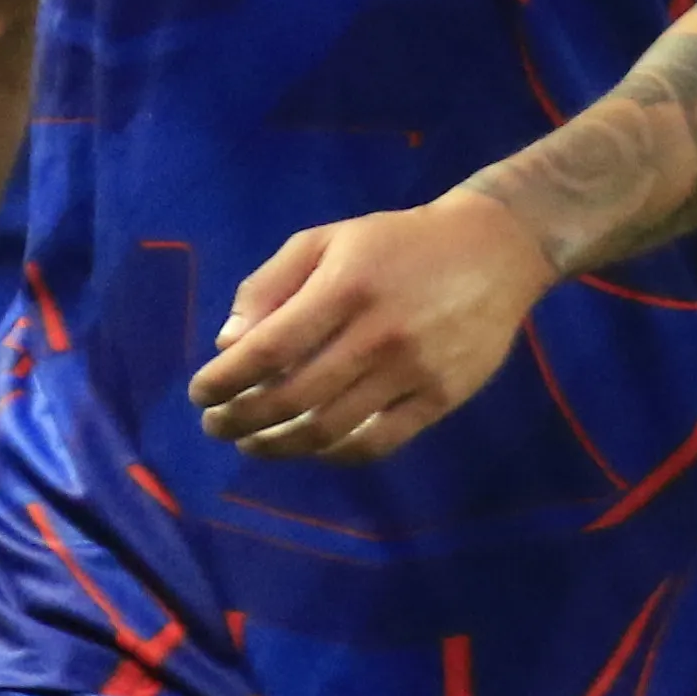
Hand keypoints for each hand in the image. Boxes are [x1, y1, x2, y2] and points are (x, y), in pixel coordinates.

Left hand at [190, 191, 558, 460]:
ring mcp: (414, 370)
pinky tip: (312, 448)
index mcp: (347, 286)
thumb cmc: (399, 243)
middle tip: (216, 425)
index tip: (200, 393)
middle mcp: (379, 332)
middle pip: (292, 398)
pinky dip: (333, 455)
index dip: (225, 379)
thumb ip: (271, 284)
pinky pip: (376, 443)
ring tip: (253, 444)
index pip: (269, 349)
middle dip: (240, 420)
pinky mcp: (442, 397)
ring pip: (329, 430)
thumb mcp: (329, 240)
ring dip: (277, 446)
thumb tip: (229, 344)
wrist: (496, 249)